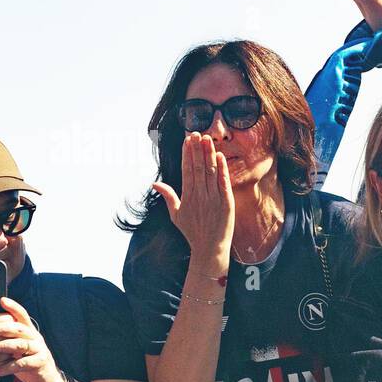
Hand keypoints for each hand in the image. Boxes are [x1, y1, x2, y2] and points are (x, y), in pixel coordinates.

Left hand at [0, 296, 62, 381]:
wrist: (46, 381)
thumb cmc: (27, 363)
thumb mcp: (18, 348)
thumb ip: (8, 339)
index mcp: (29, 331)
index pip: (22, 315)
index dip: (13, 306)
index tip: (1, 299)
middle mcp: (36, 337)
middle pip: (19, 328)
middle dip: (2, 327)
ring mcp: (39, 350)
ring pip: (20, 344)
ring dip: (3, 346)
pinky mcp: (40, 363)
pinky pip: (22, 364)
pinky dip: (8, 367)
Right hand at [151, 133, 233, 268]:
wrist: (209, 249)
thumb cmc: (192, 232)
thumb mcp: (175, 215)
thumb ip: (167, 196)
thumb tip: (154, 183)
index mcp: (187, 197)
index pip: (186, 170)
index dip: (187, 154)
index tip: (187, 140)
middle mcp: (199, 196)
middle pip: (197, 168)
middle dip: (196, 149)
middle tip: (196, 132)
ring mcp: (213, 199)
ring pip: (210, 172)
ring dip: (208, 154)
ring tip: (207, 138)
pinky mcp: (226, 203)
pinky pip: (223, 183)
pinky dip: (222, 169)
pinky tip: (220, 156)